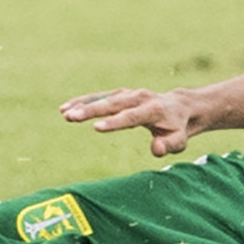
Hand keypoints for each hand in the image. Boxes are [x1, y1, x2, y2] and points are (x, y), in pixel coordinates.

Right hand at [59, 86, 206, 157]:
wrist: (179, 107)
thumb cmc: (178, 129)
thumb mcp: (179, 141)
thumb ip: (168, 145)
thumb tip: (155, 149)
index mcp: (154, 109)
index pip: (132, 117)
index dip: (114, 122)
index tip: (96, 127)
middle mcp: (139, 97)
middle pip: (112, 104)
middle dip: (91, 111)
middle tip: (71, 117)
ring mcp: (128, 94)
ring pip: (103, 98)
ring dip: (83, 104)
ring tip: (64, 113)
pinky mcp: (120, 94)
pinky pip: (100, 96)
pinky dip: (83, 101)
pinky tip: (66, 107)